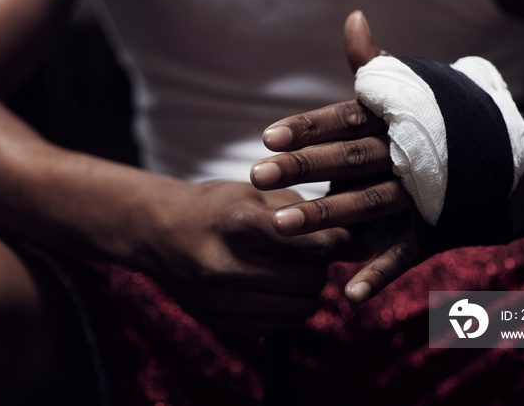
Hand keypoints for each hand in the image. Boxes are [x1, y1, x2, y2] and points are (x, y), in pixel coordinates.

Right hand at [133, 179, 367, 335]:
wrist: (161, 233)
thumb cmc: (216, 207)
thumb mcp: (259, 196)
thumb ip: (309, 215)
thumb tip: (362, 244)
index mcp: (237, 223)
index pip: (311, 242)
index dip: (335, 241)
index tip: (343, 238)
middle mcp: (226, 265)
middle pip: (310, 279)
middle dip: (319, 267)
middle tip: (309, 254)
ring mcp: (220, 300)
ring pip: (301, 308)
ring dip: (306, 290)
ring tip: (290, 269)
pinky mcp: (221, 323)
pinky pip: (280, 326)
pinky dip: (287, 308)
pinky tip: (271, 287)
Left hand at [251, 11, 420, 304]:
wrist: (509, 162)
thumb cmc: (441, 123)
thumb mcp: (409, 93)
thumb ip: (374, 67)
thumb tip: (353, 18)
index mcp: (395, 120)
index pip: (346, 118)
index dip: (308, 127)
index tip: (266, 137)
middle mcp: (406, 153)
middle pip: (350, 159)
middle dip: (303, 167)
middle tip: (256, 175)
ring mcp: (423, 193)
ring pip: (371, 204)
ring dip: (328, 217)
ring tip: (281, 227)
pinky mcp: (436, 228)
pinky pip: (406, 252)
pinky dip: (380, 272)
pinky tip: (349, 294)